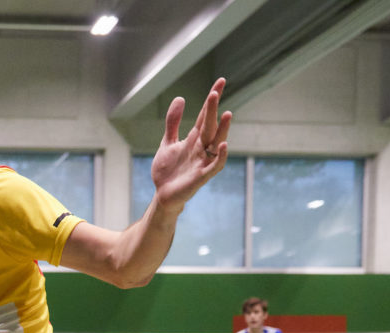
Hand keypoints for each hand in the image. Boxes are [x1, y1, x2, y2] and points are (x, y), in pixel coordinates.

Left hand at [150, 78, 231, 209]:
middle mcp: (202, 147)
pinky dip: (220, 156)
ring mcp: (203, 161)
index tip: (221, 81)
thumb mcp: (167, 142)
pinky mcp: (201, 176)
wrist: (162, 194)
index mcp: (195, 138)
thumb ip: (173, 122)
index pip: (206, 115)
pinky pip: (215, 165)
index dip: (212, 99)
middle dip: (213, 109)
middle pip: (210, 125)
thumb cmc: (167, 170)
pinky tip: (222, 145)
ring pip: (216, 142)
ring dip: (222, 129)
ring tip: (227, 114)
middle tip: (215, 92)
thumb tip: (181, 98)